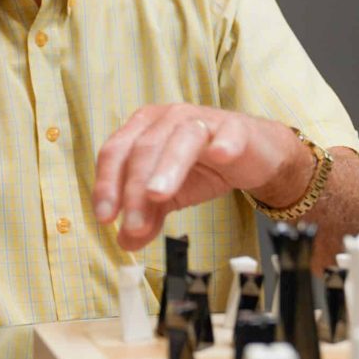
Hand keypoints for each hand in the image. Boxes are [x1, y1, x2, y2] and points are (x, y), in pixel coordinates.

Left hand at [92, 104, 310, 250]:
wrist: (253, 155)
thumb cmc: (204, 166)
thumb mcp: (170, 194)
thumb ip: (147, 215)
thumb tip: (125, 241)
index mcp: (143, 128)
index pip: (115, 152)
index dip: (107, 184)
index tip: (105, 218)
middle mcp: (169, 118)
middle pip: (144, 149)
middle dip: (135, 189)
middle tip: (135, 225)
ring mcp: (203, 120)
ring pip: (180, 139)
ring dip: (167, 167)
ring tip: (157, 195)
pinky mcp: (236, 129)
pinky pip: (229, 134)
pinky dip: (224, 143)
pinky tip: (220, 156)